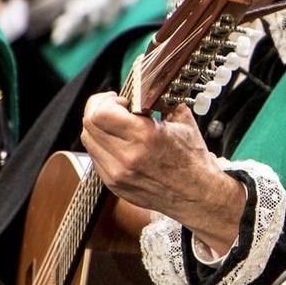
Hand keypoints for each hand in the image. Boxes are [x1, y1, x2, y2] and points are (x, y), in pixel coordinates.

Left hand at [80, 96, 245, 254]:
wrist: (197, 195)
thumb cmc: (192, 160)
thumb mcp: (183, 122)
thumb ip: (162, 103)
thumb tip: (148, 89)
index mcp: (144, 137)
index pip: (100, 112)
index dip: (106, 101)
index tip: (121, 100)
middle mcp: (126, 157)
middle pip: (89, 124)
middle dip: (99, 109)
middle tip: (116, 108)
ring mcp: (117, 174)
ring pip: (88, 140)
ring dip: (99, 127)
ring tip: (118, 126)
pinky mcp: (113, 185)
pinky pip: (96, 157)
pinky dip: (103, 145)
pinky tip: (120, 144)